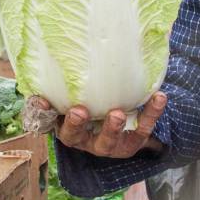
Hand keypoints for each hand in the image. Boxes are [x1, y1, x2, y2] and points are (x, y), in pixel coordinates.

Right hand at [33, 92, 166, 158]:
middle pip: (75, 137)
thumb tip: (51, 55)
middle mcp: (85, 140)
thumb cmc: (94, 104)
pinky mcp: (132, 143)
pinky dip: (151, 114)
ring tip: (116, 113)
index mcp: (67, 127)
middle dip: (76, 125)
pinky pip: (142, 130)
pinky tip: (159, 97)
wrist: (128, 124)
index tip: (41, 100)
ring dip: (111, 128)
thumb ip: (65, 85)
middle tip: (79, 110)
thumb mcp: (79, 97)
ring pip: (108, 142)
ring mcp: (109, 144)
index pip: (50, 122)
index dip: (44, 114)